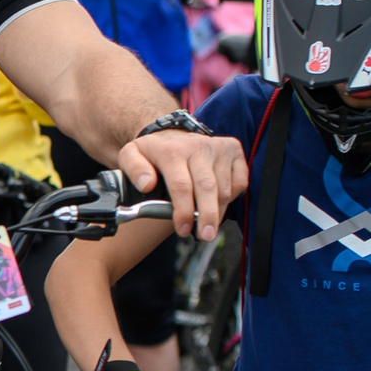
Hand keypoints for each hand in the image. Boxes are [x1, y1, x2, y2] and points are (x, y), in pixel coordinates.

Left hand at [117, 128, 246, 240]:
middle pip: (207, 188)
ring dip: (218, 211)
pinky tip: (218, 204)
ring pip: (224, 188)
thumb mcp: (131, 154)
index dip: (183, 211)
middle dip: (207, 215)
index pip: (181, 185)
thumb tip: (146, 185)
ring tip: (208, 226)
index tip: (183, 229)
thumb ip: (133, 169)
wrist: (172, 134)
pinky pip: (239, 181)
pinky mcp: (233, 150)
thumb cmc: (153, 152)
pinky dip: (232, 197)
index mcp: (172, 150)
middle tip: (206, 235)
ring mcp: (218, 147)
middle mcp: (198, 147)